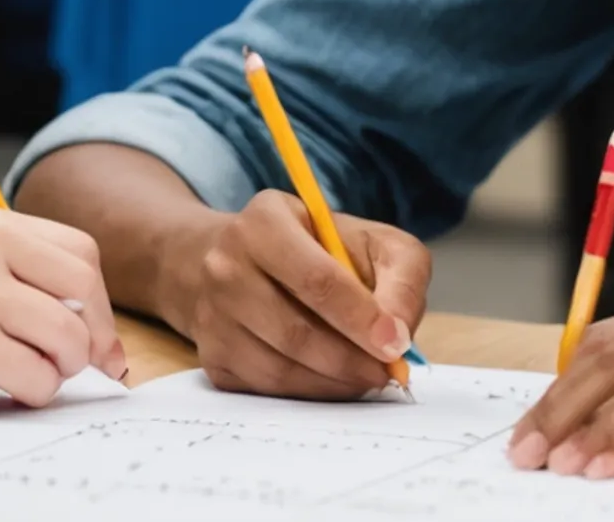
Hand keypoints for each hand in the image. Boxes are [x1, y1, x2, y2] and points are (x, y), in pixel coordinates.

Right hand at [0, 191, 126, 412]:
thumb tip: (40, 297)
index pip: (71, 248)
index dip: (92, 295)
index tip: (93, 327)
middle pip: (84, 285)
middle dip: (95, 331)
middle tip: (88, 363)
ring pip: (67, 337)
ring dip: (60, 368)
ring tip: (31, 377)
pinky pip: (35, 378)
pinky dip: (31, 393)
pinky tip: (4, 391)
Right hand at [157, 189, 428, 398]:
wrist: (246, 262)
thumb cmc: (319, 250)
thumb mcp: (372, 242)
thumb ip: (401, 277)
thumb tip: (398, 334)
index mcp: (264, 222)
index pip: (316, 280)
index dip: (360, 318)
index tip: (394, 345)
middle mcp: (225, 266)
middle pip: (295, 332)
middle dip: (351, 360)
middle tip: (386, 371)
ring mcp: (211, 315)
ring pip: (280, 369)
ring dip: (334, 382)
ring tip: (365, 375)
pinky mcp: (212, 357)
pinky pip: (266, 389)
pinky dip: (310, 392)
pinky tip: (332, 378)